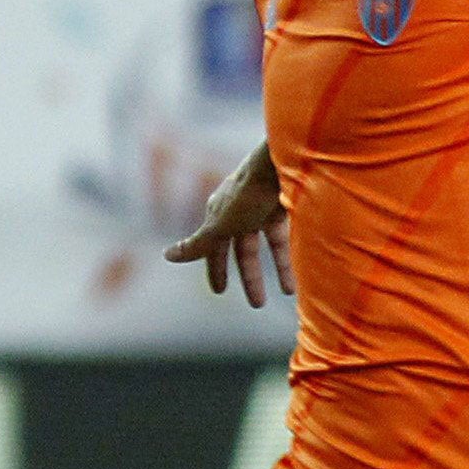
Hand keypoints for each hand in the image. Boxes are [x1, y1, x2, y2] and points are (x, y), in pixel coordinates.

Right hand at [162, 147, 291, 306]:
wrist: (284, 165)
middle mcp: (241, 211)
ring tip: (287, 293)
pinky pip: (287, 236)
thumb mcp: (219, 225)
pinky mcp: (287, 206)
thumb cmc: (248, 194)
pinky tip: (300, 274)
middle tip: (257, 304)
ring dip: (277, 270)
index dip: (216, 268)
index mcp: (220, 213)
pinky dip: (292, 255)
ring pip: (269, 245)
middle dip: (250, 277)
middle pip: (244, 250)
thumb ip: (197, 245)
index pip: (214, 247)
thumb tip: (167, 256)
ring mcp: (264, 208)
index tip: (220, 291)